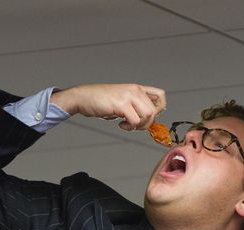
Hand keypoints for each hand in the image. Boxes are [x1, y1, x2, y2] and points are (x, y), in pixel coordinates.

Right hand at [50, 83, 165, 130]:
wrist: (83, 97)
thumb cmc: (100, 100)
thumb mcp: (122, 100)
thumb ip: (135, 106)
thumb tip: (148, 119)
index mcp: (137, 88)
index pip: (161, 95)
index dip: (159, 109)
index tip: (148, 117)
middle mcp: (135, 90)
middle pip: (154, 110)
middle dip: (147, 123)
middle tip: (135, 125)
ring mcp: (129, 96)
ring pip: (148, 116)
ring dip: (139, 126)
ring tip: (128, 125)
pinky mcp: (121, 104)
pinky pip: (135, 121)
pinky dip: (129, 127)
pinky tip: (121, 125)